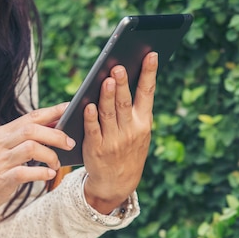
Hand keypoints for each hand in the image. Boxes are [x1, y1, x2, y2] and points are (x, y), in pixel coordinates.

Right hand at [0, 103, 74, 219]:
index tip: (70, 108)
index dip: (52, 111)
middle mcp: (1, 143)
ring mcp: (0, 161)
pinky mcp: (2, 179)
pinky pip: (25, 172)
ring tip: (57, 163)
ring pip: (31, 148)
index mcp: (3, 133)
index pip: (31, 116)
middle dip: (56, 135)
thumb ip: (23, 138)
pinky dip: (41, 173)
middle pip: (32, 130)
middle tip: (70, 142)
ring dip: (50, 155)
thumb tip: (53, 128)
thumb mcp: (3, 148)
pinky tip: (49, 175)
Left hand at [82, 52, 157, 213]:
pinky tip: (87, 105)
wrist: (117, 183)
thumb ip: (133, 109)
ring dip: (107, 96)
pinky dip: (90, 118)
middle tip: (118, 67)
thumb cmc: (127, 150)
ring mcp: (114, 140)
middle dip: (122, 84)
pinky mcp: (96, 149)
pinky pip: (93, 130)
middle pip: (125, 102)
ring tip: (105, 79)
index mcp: (143, 122)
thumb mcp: (139, 132)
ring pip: (109, 113)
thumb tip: (123, 78)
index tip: (151, 54)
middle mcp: (130, 130)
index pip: (147, 93)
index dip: (149, 73)